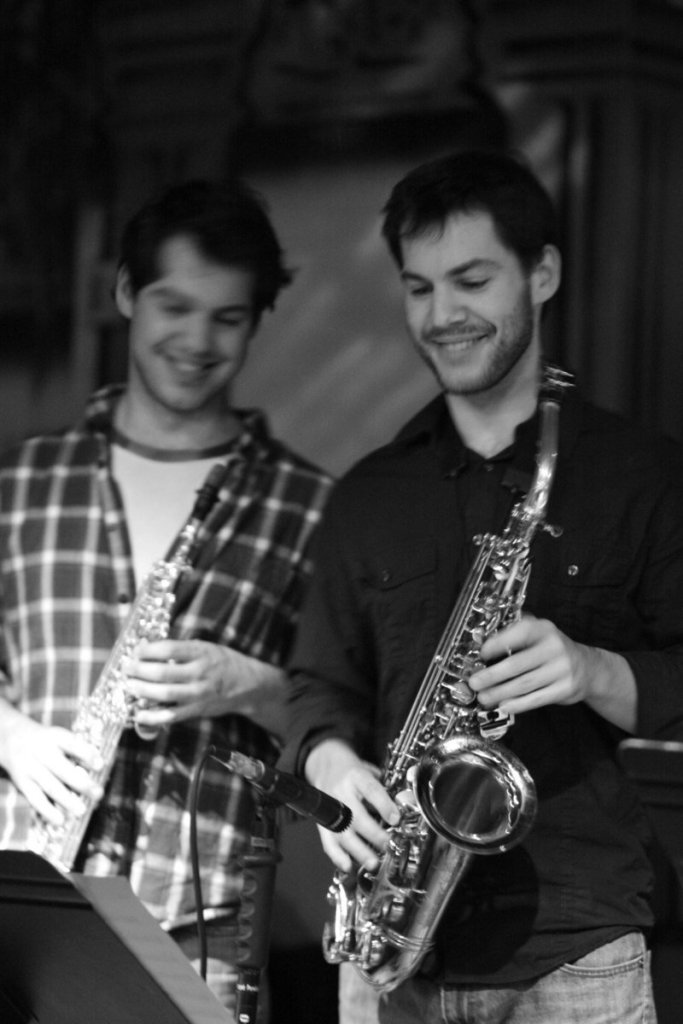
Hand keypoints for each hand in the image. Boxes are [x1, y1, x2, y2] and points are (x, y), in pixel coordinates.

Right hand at [1, 713, 101, 826]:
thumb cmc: (47, 742)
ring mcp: (31, 768)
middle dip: (81, 784)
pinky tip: (60, 820)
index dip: (87, 754)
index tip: (100, 765)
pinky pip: (35, 799)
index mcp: (55, 737)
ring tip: (81, 811)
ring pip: (50, 786)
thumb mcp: (60, 737)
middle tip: (98, 794)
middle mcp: (42, 752)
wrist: (13, 738)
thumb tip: (99, 768)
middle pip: (62, 769)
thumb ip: (77, 751)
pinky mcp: (22, 783)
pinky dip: (48, 811)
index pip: (72, 744)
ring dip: (67, 801)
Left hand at [123, 638, 284, 732]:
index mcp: (201, 652)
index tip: (136, 650)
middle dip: (139, 671)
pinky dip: (153, 717)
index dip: (148, 650)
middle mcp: (200, 673)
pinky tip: (139, 713)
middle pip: (163, 673)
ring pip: (165, 694)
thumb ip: (179, 649)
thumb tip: (147, 647)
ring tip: (129, 686)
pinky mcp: (197, 710)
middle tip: (127, 668)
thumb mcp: (204, 647)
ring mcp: (198, 694)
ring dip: (143, 691)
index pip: (169, 649)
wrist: (248, 684)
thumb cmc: (222, 662)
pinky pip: (172, 716)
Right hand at [304, 739, 399, 873]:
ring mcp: (330, 810)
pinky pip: (327, 842)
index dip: (383, 805)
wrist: (326, 768)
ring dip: (358, 851)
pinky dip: (337, 857)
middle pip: (356, 816)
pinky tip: (349, 866)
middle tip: (388, 845)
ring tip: (373, 863)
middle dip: (374, 834)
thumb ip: (386, 788)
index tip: (395, 819)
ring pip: (343, 833)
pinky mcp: (323, 824)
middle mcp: (340, 793)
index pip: (370, 790)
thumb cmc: (353, 773)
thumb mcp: (371, 771)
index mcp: (355, 776)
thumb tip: (407, 805)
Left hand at [468, 613, 590, 714]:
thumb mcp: (538, 635)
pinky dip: (518, 704)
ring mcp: (562, 669)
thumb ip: (515, 635)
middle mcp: (554, 647)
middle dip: (492, 675)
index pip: (518, 634)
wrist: (588, 668)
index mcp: (543, 629)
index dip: (497, 644)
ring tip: (484, 697)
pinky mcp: (565, 689)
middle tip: (475, 682)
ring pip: (524, 684)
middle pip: (517, 664)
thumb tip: (482, 645)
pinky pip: (536, 699)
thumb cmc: (552, 651)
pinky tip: (504, 706)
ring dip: (500, 692)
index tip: (481, 654)